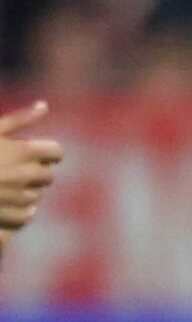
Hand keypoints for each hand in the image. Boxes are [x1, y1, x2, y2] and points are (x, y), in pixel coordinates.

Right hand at [0, 100, 61, 231]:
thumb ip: (20, 118)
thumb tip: (45, 105)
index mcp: (24, 151)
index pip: (56, 152)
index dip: (45, 153)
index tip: (33, 154)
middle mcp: (26, 174)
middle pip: (48, 175)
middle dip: (34, 172)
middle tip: (10, 168)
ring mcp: (18, 197)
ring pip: (36, 195)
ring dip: (23, 190)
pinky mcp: (10, 216)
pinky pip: (27, 213)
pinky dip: (18, 209)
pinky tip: (1, 201)